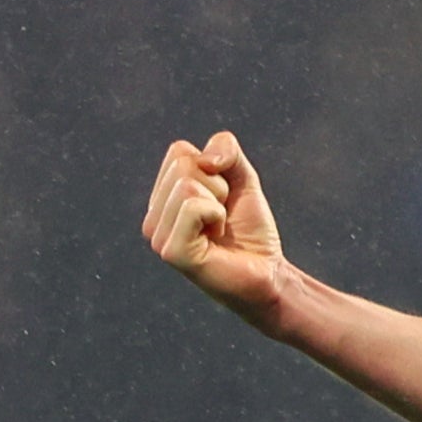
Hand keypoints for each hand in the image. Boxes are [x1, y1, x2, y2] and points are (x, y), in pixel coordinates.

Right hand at [142, 132, 289, 326]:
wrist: (268, 272)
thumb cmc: (250, 230)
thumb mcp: (241, 177)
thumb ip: (226, 149)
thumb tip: (205, 160)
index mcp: (162, 201)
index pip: (178, 152)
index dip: (213, 169)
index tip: (222, 200)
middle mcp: (153, 219)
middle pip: (182, 165)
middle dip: (217, 185)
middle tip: (222, 218)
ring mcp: (158, 237)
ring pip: (187, 184)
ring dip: (218, 203)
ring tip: (219, 229)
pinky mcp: (172, 252)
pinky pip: (193, 206)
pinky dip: (216, 215)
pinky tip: (216, 238)